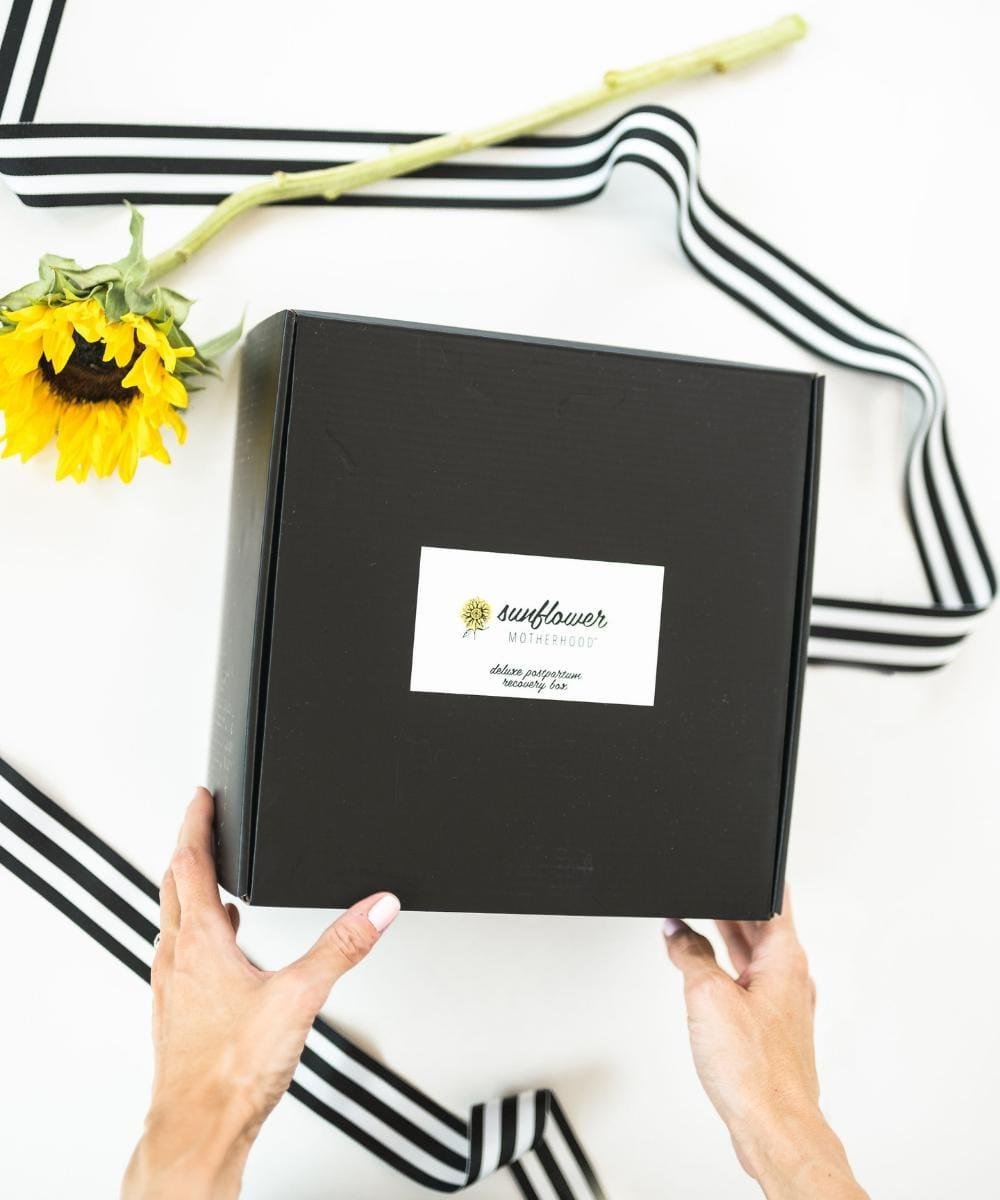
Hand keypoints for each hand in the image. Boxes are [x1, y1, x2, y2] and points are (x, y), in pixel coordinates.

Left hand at [122, 788, 399, 1199]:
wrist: (197, 1131)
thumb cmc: (231, 1073)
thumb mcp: (301, 997)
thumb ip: (342, 947)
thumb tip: (375, 907)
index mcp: (201, 943)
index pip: (190, 864)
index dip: (195, 824)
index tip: (199, 797)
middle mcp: (177, 960)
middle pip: (173, 887)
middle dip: (188, 849)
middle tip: (199, 824)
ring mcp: (171, 989)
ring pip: (172, 922)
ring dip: (187, 892)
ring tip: (207, 879)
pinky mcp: (176, 1015)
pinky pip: (179, 956)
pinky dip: (194, 934)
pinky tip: (217, 950)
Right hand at [663, 896, 867, 1199]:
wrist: (774, 1127)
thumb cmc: (757, 1070)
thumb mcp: (707, 995)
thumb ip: (689, 954)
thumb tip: (676, 930)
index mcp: (786, 959)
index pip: (773, 898)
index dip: (755, 874)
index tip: (739, 859)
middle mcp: (791, 980)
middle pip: (760, 926)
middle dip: (729, 906)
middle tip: (703, 890)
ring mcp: (783, 1007)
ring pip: (753, 957)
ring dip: (724, 939)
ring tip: (695, 927)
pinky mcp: (772, 1031)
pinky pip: (747, 986)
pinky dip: (725, 972)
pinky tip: (705, 978)